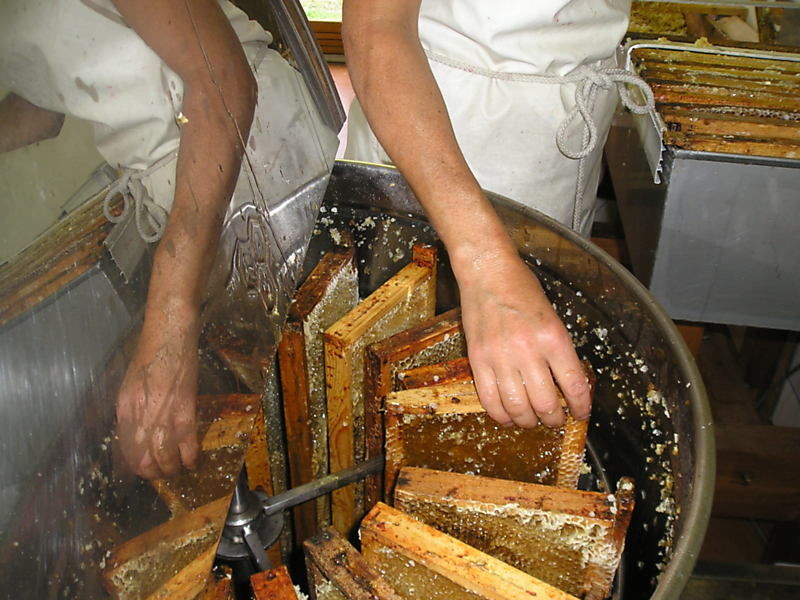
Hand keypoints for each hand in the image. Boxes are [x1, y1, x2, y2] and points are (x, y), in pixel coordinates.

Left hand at [115, 304, 200, 478]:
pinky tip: (192, 462)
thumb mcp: (131, 382)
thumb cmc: (151, 353)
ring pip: (164, 454)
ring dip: (171, 467)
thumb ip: (133, 407)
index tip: (146, 469)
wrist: (169, 333)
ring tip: (178, 470)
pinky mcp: (184, 406)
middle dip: (153, 471)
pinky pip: (186, 441)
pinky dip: (189, 455)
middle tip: (163, 473)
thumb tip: (138, 429)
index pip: (126, 447)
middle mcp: (140, 413)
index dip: (137, 463)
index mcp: (125, 406)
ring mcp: (162, 411)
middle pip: (143, 456)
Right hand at [458, 251, 590, 427]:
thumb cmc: (522, 290)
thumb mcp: (553, 318)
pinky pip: (489, 400)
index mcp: (553, 338)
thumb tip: (567, 387)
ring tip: (532, 420)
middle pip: (545, 404)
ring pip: (517, 408)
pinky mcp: (478, 360)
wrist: (488, 273)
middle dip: (554, 419)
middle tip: (555, 420)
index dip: (581, 408)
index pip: (574, 386)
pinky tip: (508, 415)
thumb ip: (559, 352)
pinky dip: (501, 415)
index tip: (581, 414)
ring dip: (528, 421)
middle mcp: (528, 350)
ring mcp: (500, 356)